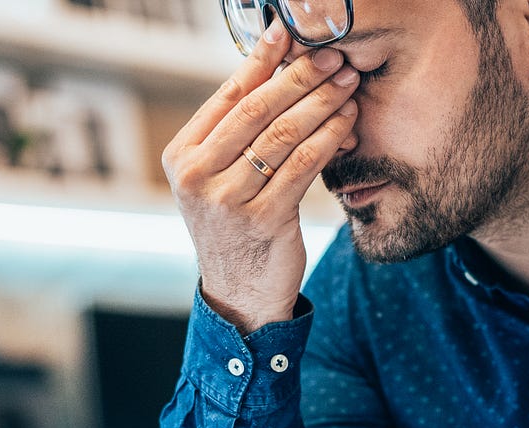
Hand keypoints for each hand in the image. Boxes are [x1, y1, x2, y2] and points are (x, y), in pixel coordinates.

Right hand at [162, 22, 360, 332]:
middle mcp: (196, 174)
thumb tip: (275, 68)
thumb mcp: (221, 176)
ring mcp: (226, 198)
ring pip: (283, 134)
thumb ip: (238, 131)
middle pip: (257, 109)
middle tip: (332, 55)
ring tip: (347, 83)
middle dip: (300, 76)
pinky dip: (328, 138)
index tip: (290, 33)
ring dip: (321, 103)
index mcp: (181, 154)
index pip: (228, 94)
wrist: (239, 292)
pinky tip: (347, 122)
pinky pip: (303, 165)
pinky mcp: (262, 218)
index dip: (262, 59)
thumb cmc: (236, 225)